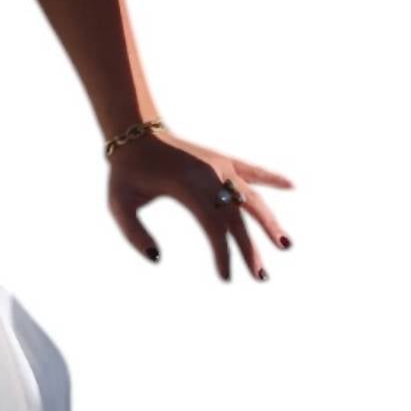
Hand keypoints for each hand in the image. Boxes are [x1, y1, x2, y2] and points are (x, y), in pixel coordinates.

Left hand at [107, 128, 294, 280]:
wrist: (135, 133)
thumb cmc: (125, 173)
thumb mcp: (119, 205)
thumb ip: (133, 234)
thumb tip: (157, 257)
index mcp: (188, 187)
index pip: (214, 226)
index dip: (223, 253)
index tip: (226, 277)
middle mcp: (210, 176)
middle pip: (237, 218)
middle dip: (251, 250)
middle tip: (261, 277)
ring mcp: (220, 167)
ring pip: (252, 198)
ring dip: (269, 222)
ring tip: (286, 245)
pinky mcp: (223, 161)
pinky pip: (252, 170)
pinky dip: (271, 178)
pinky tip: (291, 186)